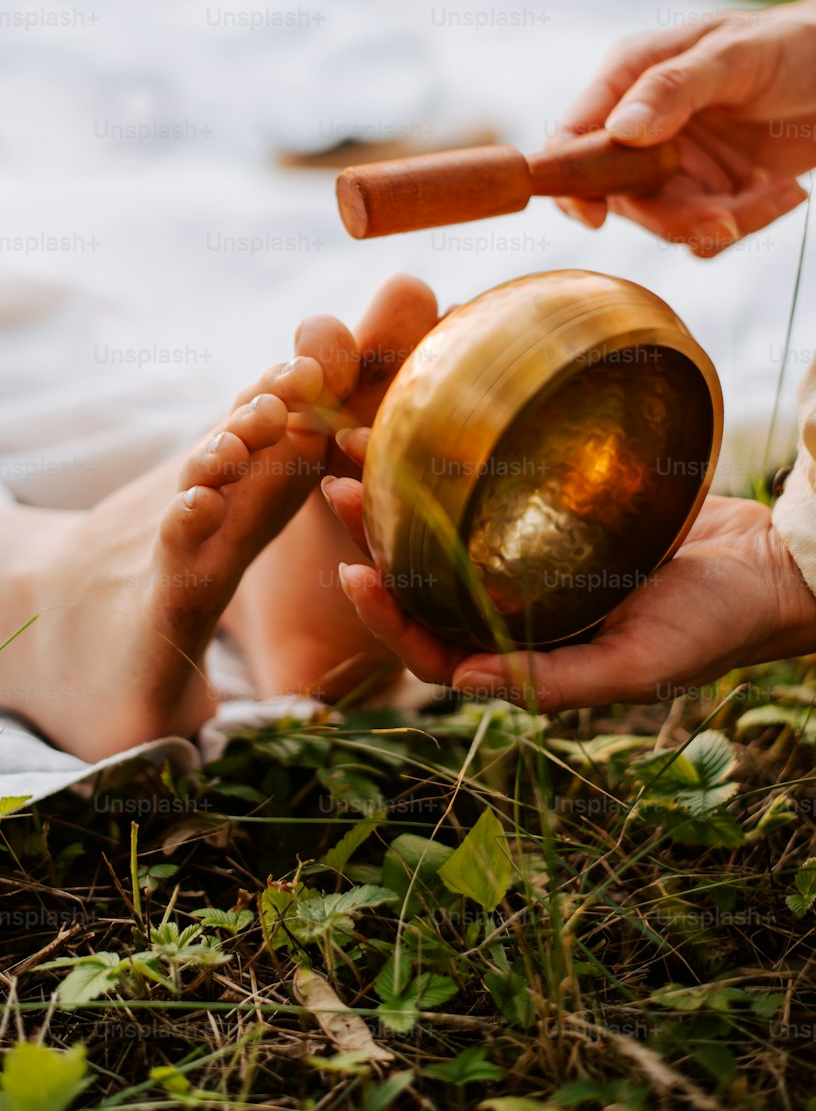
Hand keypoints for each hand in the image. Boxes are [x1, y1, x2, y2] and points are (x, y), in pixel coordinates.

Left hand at [323, 431, 815, 711]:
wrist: (772, 566)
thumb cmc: (712, 627)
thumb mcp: (635, 666)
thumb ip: (553, 682)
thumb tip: (461, 683)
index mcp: (524, 656)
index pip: (433, 644)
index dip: (386, 616)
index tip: (349, 569)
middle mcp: (517, 608)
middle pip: (426, 578)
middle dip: (374, 540)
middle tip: (337, 488)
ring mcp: (533, 558)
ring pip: (448, 530)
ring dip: (402, 496)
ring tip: (360, 445)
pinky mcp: (555, 511)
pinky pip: (492, 491)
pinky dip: (455, 467)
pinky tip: (428, 427)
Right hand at [554, 0, 815, 255]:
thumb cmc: (793, 43)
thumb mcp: (734, 55)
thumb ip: (673, 88)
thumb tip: (617, 132)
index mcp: (629, 80)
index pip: (575, 136)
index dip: (572, 179)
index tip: (593, 215)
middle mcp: (643, 127)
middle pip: (620, 196)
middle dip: (673, 217)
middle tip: (727, 219)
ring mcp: (676, 164)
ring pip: (667, 223)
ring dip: (721, 222)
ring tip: (778, 193)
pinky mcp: (711, 193)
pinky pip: (705, 233)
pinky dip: (746, 225)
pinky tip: (784, 192)